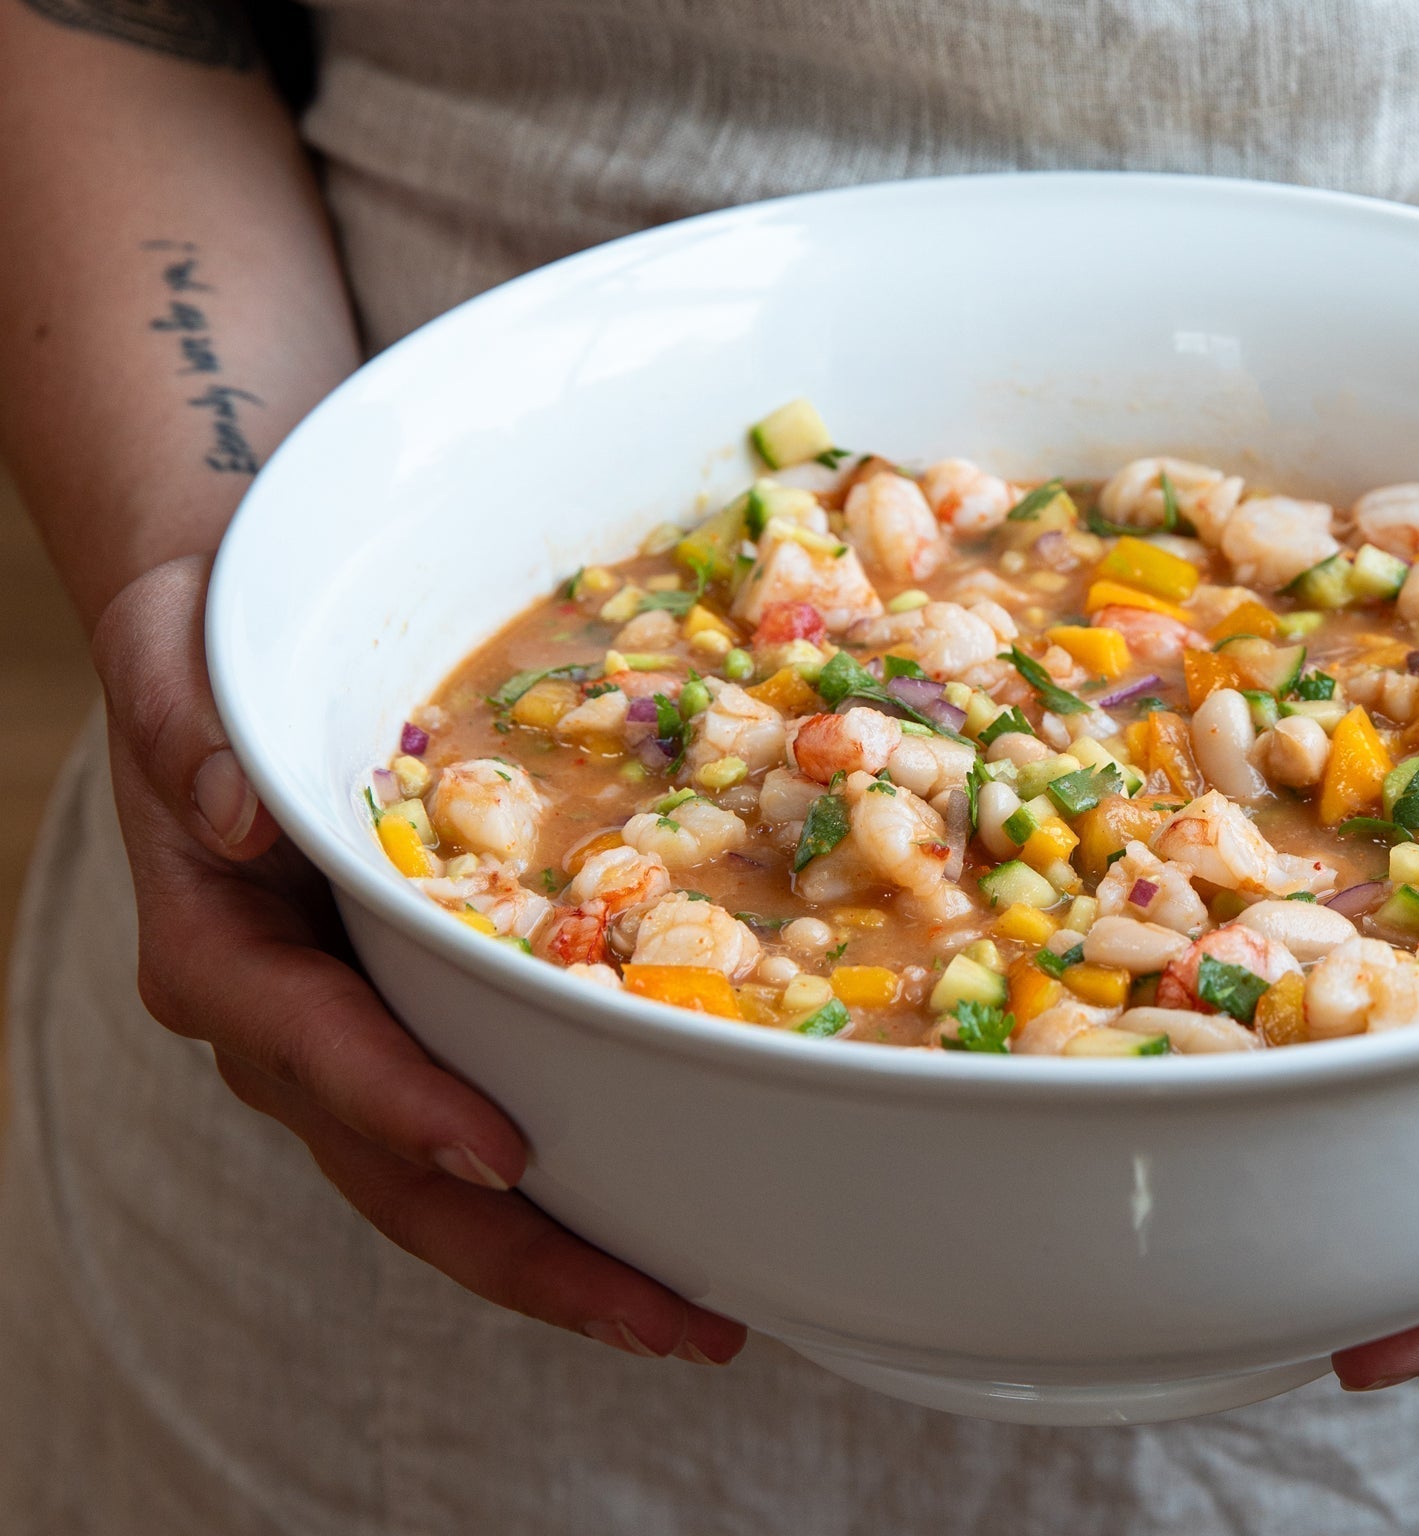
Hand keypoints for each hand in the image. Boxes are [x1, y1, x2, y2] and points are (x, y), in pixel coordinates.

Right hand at [90, 555, 745, 1365]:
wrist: (229, 645)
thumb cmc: (204, 649)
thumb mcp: (174, 665)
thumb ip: (186, 733)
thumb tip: (233, 808)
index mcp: (222, 948)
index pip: (309, 1048)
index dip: (398, 1106)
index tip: (499, 1156)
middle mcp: (289, 1025)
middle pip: (398, 1171)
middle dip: (529, 1256)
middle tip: (666, 1318)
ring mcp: (358, 1041)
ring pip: (449, 1183)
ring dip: (568, 1255)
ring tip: (694, 1314)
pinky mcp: (418, 1027)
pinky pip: (488, 1122)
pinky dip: (572, 1184)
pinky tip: (671, 1221)